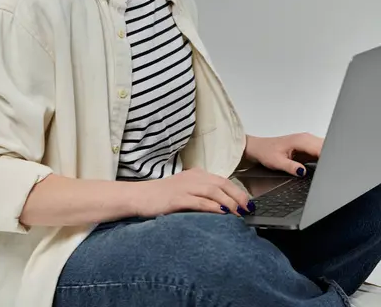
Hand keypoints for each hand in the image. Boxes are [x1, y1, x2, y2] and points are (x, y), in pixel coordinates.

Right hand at [133, 168, 254, 217]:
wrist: (139, 196)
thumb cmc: (162, 196)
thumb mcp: (184, 190)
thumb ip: (201, 194)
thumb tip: (222, 205)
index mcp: (196, 174)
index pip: (222, 180)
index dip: (237, 190)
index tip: (248, 202)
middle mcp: (193, 178)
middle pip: (221, 184)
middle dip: (238, 196)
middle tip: (248, 208)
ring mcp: (185, 187)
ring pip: (213, 191)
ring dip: (229, 202)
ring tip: (239, 213)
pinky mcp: (177, 198)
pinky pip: (199, 201)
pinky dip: (213, 207)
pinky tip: (222, 213)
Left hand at [244, 133, 323, 176]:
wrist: (259, 148)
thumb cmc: (265, 151)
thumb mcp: (276, 162)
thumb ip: (290, 167)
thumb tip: (302, 172)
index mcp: (300, 140)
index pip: (321, 148)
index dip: (329, 158)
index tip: (331, 167)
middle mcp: (305, 139)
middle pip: (326, 147)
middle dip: (331, 157)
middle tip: (331, 171)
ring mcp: (307, 142)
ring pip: (325, 148)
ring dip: (328, 157)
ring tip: (327, 169)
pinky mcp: (307, 148)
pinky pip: (320, 151)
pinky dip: (323, 158)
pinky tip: (322, 166)